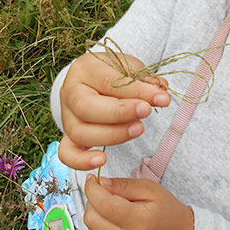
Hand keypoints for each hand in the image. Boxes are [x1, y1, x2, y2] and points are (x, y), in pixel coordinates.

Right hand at [58, 52, 170, 170]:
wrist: (97, 82)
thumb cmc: (117, 74)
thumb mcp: (131, 69)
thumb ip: (145, 81)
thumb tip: (161, 94)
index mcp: (85, 68)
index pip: (108, 81)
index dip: (137, 91)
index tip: (162, 98)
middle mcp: (70, 93)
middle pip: (86, 107)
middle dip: (120, 113)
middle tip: (147, 111)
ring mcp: (67, 117)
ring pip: (80, 132)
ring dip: (113, 135)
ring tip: (139, 128)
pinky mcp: (68, 137)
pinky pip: (67, 154)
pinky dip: (82, 161)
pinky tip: (103, 160)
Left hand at [84, 174, 193, 229]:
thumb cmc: (165, 209)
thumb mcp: (150, 188)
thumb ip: (124, 184)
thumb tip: (101, 182)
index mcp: (139, 221)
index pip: (105, 205)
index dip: (93, 188)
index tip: (92, 177)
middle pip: (92, 217)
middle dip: (92, 198)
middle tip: (103, 187)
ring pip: (90, 226)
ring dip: (94, 209)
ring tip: (111, 200)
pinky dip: (98, 219)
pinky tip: (111, 213)